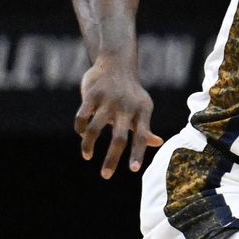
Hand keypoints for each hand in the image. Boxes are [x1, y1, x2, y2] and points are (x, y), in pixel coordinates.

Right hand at [75, 58, 162, 177]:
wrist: (116, 62)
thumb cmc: (131, 91)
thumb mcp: (143, 107)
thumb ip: (145, 126)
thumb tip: (157, 143)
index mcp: (141, 112)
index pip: (142, 136)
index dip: (138, 152)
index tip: (133, 169)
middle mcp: (126, 107)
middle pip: (119, 138)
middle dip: (112, 159)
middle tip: (105, 176)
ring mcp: (108, 100)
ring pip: (95, 128)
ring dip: (89, 145)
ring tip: (88, 156)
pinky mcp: (91, 94)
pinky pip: (82, 116)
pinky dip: (80, 129)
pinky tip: (82, 136)